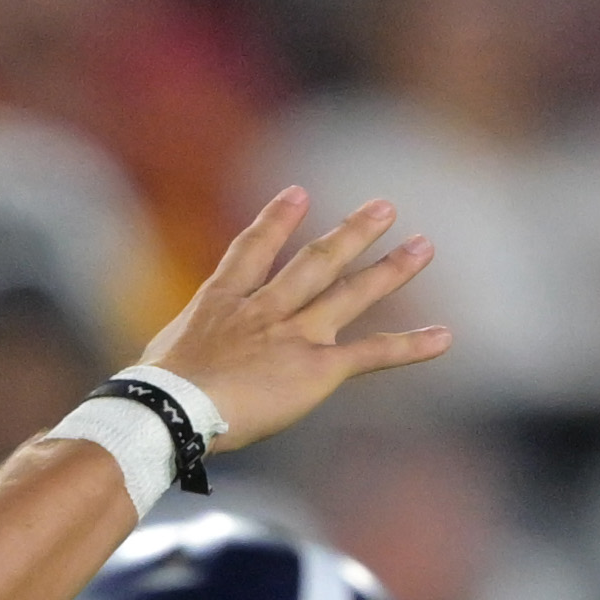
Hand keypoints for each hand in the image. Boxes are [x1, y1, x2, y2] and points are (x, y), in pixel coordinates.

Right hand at [144, 190, 443, 450]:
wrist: (173, 406)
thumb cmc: (155, 392)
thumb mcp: (161, 357)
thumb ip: (182, 351)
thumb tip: (158, 371)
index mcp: (223, 302)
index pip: (252, 251)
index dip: (276, 221)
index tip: (296, 193)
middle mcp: (265, 309)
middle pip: (315, 261)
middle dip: (351, 234)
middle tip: (383, 208)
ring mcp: (295, 334)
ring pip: (351, 294)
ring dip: (390, 269)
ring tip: (423, 246)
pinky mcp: (317, 367)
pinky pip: (372, 354)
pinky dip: (410, 347)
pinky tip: (443, 338)